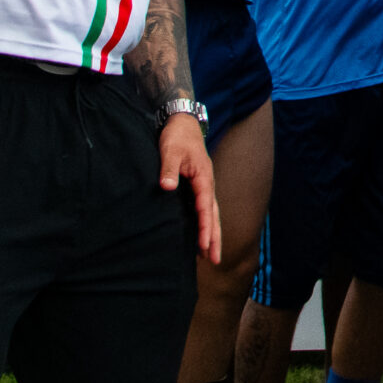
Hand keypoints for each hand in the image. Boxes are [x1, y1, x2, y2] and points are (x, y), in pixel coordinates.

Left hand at [157, 112, 221, 261]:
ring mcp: (204, 185)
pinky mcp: (197, 186)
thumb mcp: (170, 150)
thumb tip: (167, 187)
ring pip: (211, 214)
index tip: (203, 245)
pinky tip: (200, 235)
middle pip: (213, 215)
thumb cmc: (177, 137)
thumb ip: (169, 169)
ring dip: (212, 233)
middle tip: (215, 259)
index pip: (205, 207)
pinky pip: (204, 209)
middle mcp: (207, 184)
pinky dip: (205, 224)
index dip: (204, 227)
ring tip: (210, 254)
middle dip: (215, 238)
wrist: (182, 123)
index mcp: (203, 177)